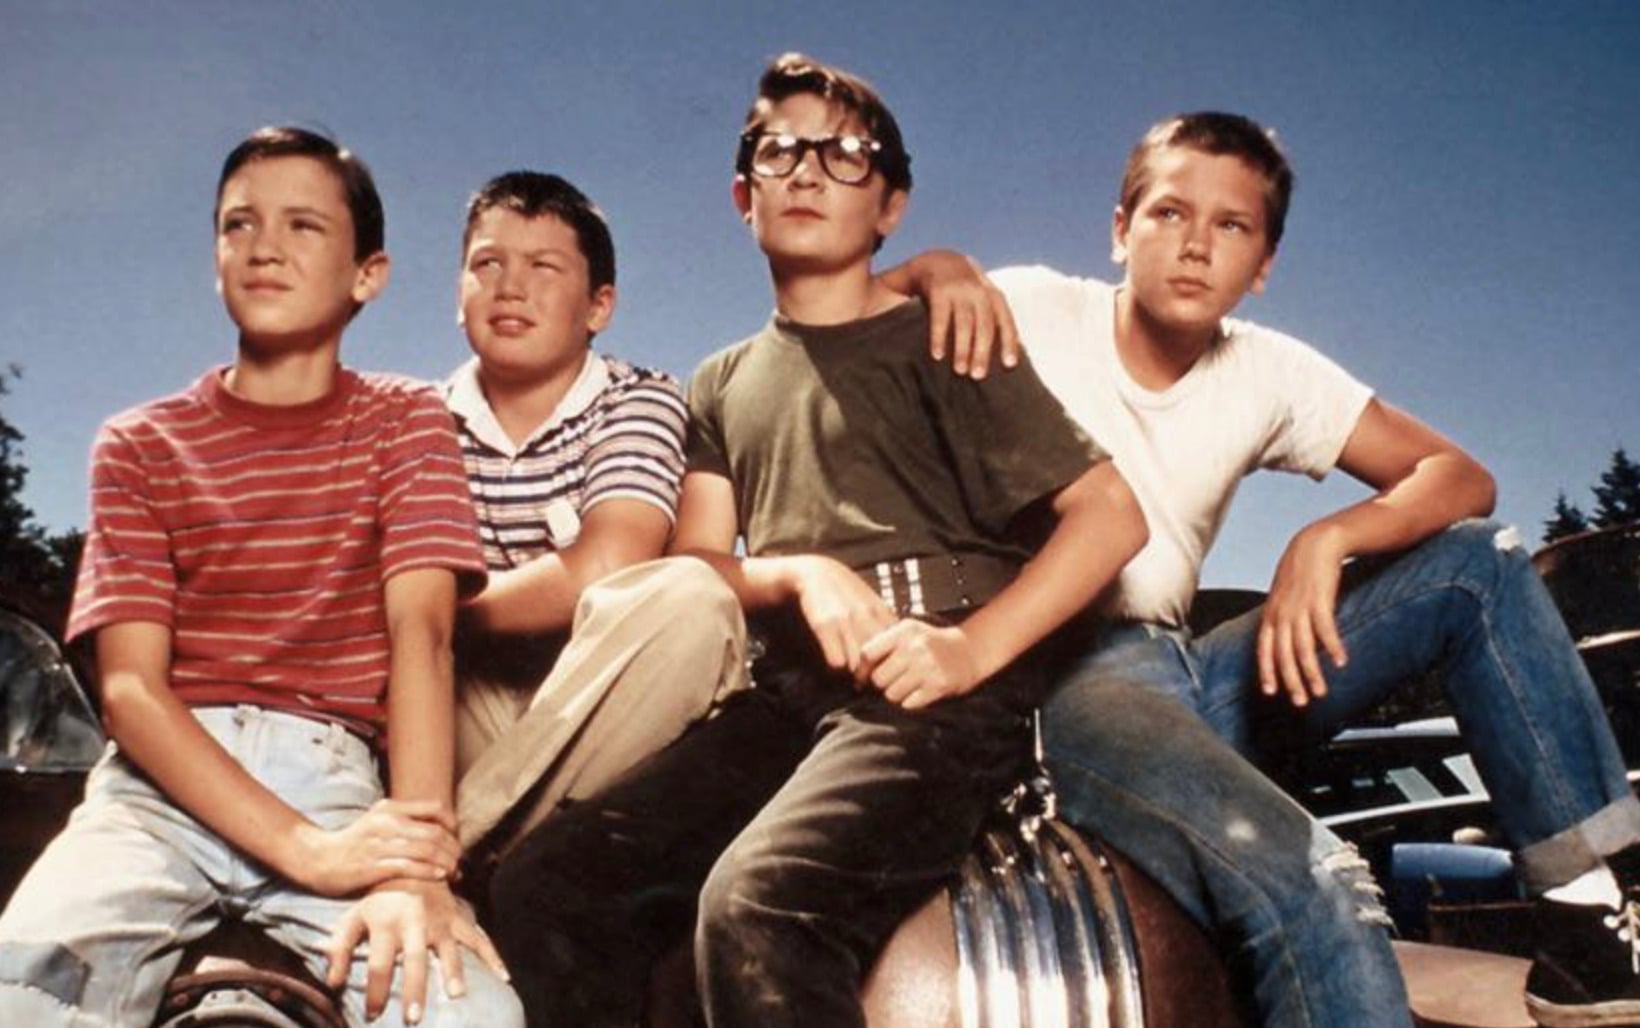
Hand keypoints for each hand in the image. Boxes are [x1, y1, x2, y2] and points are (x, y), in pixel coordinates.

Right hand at [291, 799, 460, 896]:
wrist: (317, 858)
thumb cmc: (353, 842)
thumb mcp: (377, 820)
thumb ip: (404, 820)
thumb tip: (437, 828)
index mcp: (389, 808)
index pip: (435, 808)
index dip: (452, 824)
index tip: (456, 838)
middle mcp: (386, 823)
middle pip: (435, 832)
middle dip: (453, 849)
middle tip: (459, 861)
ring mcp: (379, 844)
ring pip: (426, 850)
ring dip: (446, 862)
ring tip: (453, 872)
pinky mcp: (372, 867)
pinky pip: (409, 867)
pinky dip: (429, 871)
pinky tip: (439, 876)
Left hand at [324, 879, 508, 1023]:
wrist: (411, 861)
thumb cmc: (378, 898)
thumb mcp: (353, 918)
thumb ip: (339, 948)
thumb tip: (333, 982)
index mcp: (387, 924)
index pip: (379, 964)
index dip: (375, 991)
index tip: (372, 1016)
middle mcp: (415, 923)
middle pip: (414, 961)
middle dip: (414, 989)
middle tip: (413, 1017)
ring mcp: (441, 921)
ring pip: (449, 949)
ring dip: (453, 972)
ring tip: (456, 995)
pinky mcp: (458, 918)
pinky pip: (478, 938)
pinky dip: (493, 957)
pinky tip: (504, 977)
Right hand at [787, 556, 896, 676]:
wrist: (816, 573)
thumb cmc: (845, 591)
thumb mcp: (872, 601)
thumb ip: (885, 622)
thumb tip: (900, 648)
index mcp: (881, 611)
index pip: (896, 647)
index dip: (893, 663)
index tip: (887, 671)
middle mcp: (866, 615)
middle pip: (879, 657)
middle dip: (876, 674)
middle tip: (871, 682)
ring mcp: (846, 620)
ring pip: (859, 663)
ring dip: (857, 674)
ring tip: (855, 679)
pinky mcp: (825, 626)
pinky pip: (837, 661)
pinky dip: (839, 667)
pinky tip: (838, 664)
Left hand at [860, 620, 982, 709]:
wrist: (969, 650)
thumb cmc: (933, 643)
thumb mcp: (909, 632)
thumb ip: (884, 644)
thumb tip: (857, 672)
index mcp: (904, 631)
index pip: (868, 653)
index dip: (862, 670)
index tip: (862, 678)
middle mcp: (915, 647)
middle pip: (878, 678)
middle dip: (881, 685)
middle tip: (891, 682)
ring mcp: (927, 666)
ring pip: (891, 694)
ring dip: (896, 695)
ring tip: (907, 686)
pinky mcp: (938, 685)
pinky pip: (909, 703)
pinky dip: (910, 702)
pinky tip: (919, 692)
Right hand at [914, 250, 1020, 378]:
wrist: (937, 260)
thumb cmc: (964, 291)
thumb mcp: (982, 298)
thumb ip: (994, 319)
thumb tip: (1014, 354)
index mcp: (993, 296)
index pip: (1005, 321)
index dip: (1009, 342)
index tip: (1009, 365)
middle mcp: (979, 292)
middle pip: (985, 325)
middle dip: (982, 352)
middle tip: (978, 376)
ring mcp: (958, 290)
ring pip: (964, 323)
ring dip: (962, 348)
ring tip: (960, 371)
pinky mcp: (939, 290)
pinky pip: (940, 317)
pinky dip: (939, 337)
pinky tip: (938, 355)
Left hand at [1258, 525, 1350, 707]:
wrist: (1314, 544)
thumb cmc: (1300, 572)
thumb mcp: (1282, 596)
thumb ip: (1281, 618)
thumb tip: (1283, 639)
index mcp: (1271, 615)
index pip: (1264, 649)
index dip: (1266, 671)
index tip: (1270, 692)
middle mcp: (1282, 614)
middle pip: (1283, 655)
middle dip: (1291, 681)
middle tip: (1300, 702)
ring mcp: (1299, 608)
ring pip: (1302, 648)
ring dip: (1312, 673)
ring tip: (1320, 691)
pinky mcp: (1319, 600)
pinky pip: (1325, 629)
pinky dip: (1332, 647)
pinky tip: (1341, 662)